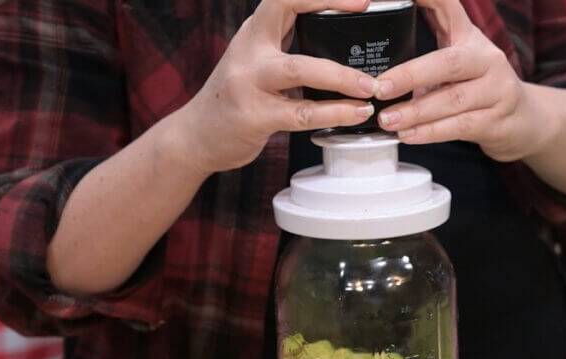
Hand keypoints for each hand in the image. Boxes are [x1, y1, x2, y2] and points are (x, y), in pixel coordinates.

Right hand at [173, 0, 379, 174]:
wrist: (196, 137)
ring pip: (299, 68)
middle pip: (291, 15)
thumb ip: (290, 49)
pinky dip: (334, 113)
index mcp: (254, 33)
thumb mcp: (257, 62)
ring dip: (341, 77)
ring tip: (369, 88)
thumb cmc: (236, 99)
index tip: (362, 1)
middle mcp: (248, 51)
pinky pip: (301, 113)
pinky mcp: (253, 117)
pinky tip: (354, 113)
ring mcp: (247, 83)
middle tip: (370, 26)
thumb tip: (343, 45)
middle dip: (336, 16)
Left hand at [374, 0, 547, 161]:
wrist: (524, 120)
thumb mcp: (457, 59)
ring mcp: (497, 90)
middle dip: (409, 75)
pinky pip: (460, 126)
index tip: (394, 0)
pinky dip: (431, 133)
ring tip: (387, 119)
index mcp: (470, 37)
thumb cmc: (480, 87)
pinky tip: (409, 135)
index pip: (446, 6)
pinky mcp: (497, 121)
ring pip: (452, 100)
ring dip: (415, 112)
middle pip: (448, 63)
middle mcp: (487, 59)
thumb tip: (375, 63)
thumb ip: (426, 53)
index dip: (425, 0)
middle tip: (379, 88)